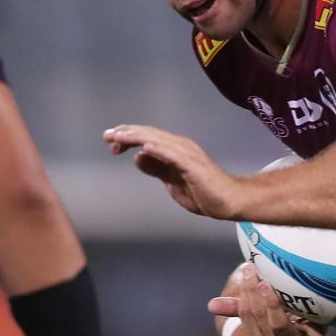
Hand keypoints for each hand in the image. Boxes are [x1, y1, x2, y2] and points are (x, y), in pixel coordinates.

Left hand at [103, 124, 241, 219]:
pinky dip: (159, 150)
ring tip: (120, 136)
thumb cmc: (202, 192)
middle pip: (150, 135)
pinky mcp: (194, 166)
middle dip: (127, 133)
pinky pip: (174, 156)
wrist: (228, 202)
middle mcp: (181, 147)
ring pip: (158, 141)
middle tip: (107, 135)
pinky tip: (145, 147)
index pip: (148, 138)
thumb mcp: (171, 181)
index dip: (129, 136)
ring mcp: (188, 155)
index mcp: (175, 149)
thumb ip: (156, 169)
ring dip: (138, 137)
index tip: (110, 141)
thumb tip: (138, 157)